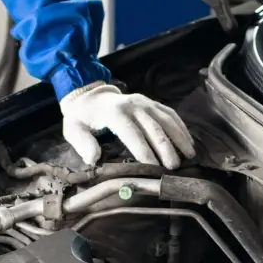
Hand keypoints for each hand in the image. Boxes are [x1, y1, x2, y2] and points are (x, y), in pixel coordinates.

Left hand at [60, 83, 194, 169]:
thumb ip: (83, 143)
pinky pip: (171, 114)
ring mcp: (145, 102)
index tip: (153, 168)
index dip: (144, 151)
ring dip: (179, 138)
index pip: (132, 134)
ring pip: (167, 120)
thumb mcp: (73, 129)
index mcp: (115, 113)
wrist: (90, 95)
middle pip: (154, 128)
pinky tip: (189, 142)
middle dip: (166, 148)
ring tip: (189, 156)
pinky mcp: (152, 103)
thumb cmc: (82, 116)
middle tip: (174, 167)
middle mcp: (133, 105)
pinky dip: (181, 128)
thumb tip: (94, 159)